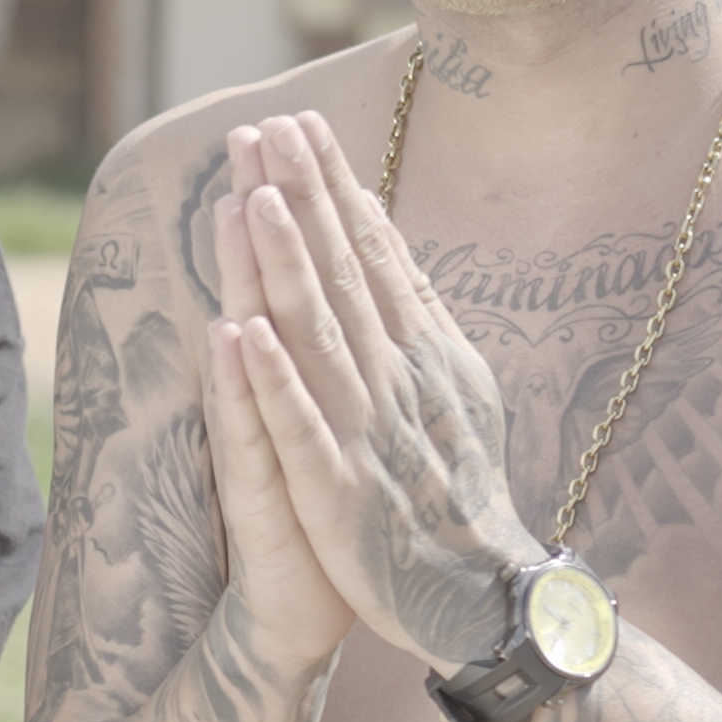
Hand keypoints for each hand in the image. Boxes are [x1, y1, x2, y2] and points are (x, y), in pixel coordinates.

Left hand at [212, 113, 536, 670]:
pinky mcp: (338, 493)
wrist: (478, 598)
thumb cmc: (455, 486)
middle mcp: (395, 381)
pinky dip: (273, 380)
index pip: (370, 254)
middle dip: (304, 201)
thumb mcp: (454, 381)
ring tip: (256, 200)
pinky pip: (298, 428)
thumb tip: (376, 220)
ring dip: (286, 267)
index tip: (299, 123)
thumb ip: (413, 302)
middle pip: (341, 278)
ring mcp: (367, 435)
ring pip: (318, 337)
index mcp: (419, 351)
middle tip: (266, 130)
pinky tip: (243, 331)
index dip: (334, 188)